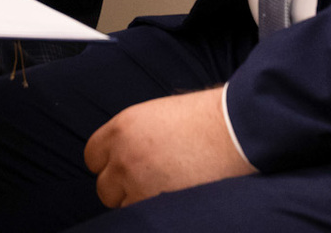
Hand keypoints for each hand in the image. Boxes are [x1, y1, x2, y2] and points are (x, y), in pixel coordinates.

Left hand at [84, 87, 254, 207]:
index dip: (110, 164)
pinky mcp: (158, 205)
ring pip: (124, 206)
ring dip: (140, 201)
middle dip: (122, 188)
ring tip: (167, 190)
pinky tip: (175, 201)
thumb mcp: (160, 114)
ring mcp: (139, 184)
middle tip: (149, 182)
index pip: (92, 158)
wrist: (238, 130)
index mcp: (122, 128)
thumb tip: (127, 151)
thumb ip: (136, 134)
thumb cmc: (208, 117)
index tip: (125, 168)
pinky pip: (144, 216)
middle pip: (104, 187)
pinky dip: (157, 213)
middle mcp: (123, 157)